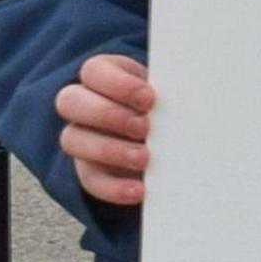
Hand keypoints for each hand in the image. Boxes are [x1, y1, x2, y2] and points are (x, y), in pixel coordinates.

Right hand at [57, 54, 154, 206]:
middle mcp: (81, 105)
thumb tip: (190, 101)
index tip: (149, 98)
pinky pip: (90, 180)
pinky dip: (113, 187)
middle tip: (144, 127)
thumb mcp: (163, 92)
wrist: (163, 137)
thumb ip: (167, 93)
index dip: (118, 84)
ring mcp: (80, 138)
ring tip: (144, 158)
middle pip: (70, 102)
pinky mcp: (88, 170)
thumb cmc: (161, 106)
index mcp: (100, 76)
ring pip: (72, 139)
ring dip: (109, 150)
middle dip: (108, 115)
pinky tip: (138, 189)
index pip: (93, 71)